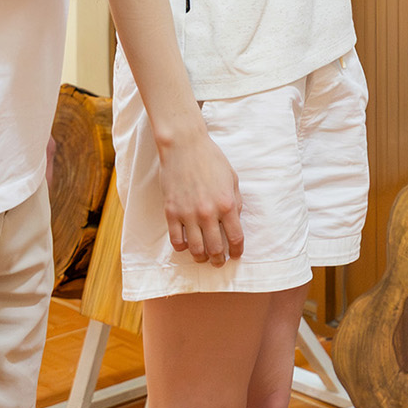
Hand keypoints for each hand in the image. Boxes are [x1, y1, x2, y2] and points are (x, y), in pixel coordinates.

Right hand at [156, 122, 243, 264]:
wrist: (184, 146)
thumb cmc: (211, 159)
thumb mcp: (232, 179)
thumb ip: (235, 202)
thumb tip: (235, 221)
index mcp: (227, 204)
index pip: (236, 238)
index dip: (237, 251)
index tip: (236, 255)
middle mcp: (208, 213)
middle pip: (215, 248)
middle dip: (218, 259)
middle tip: (218, 261)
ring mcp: (188, 214)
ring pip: (195, 249)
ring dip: (200, 257)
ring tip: (203, 257)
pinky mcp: (171, 212)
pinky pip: (176, 240)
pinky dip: (182, 248)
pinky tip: (186, 245)